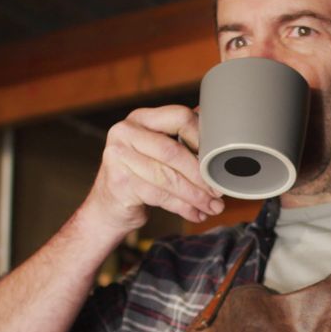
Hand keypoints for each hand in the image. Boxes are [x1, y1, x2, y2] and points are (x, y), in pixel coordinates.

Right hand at [83, 105, 223, 232]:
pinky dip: (182, 207)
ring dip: (195, 195)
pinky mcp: (120, 183)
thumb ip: (182, 138)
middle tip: (218, 191)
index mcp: (141, 118)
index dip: (202, 138)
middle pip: (174, 152)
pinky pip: (160, 196)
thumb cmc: (142, 174)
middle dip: (201, 175)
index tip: (216, 159)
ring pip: (168, 177)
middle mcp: (125, 132)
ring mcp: (118, 158)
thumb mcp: (158, 150)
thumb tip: (222, 131)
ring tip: (213, 207)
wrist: (108, 205)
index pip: (179, 117)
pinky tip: (196, 214)